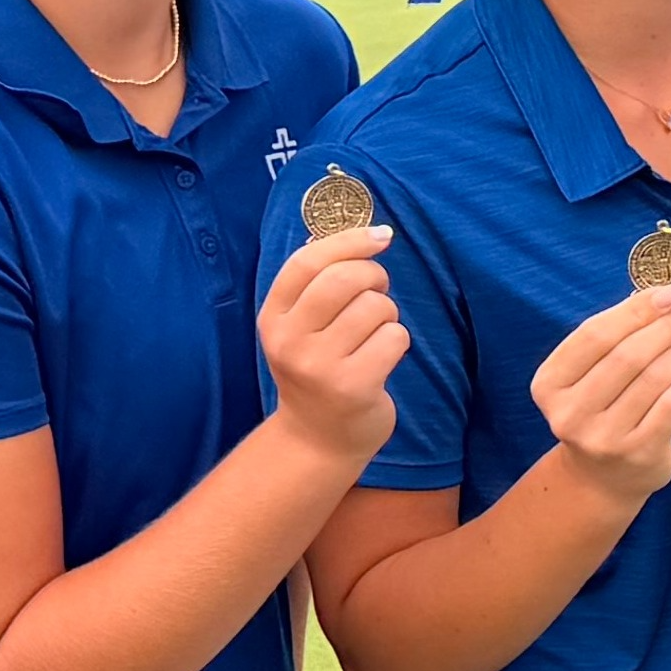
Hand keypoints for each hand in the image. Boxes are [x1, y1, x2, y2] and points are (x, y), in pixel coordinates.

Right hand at [262, 227, 407, 462]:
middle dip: (375, 276)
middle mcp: (289, 340)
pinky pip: (394, 337)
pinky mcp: (353, 386)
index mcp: (273, 317)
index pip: (307, 262)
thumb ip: (320, 283)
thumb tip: (367, 233)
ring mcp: (319, 366)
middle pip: (345, 279)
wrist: (317, 438)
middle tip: (378, 292)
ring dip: (388, 315)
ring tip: (373, 335)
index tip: (380, 236)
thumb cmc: (319, 368)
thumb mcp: (302, 326)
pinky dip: (397, 341)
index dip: (348, 241)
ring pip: (376, 307)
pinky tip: (381, 358)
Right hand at [531, 288, 670, 503]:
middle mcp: (570, 414)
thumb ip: (612, 338)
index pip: (594, 335)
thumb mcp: (587, 376)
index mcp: (549, 385)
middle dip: (664, 327)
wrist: (600, 478)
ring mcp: (603, 438)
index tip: (668, 293)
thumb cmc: (598, 410)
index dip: (635, 310)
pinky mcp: (639, 454)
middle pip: (626, 355)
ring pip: (653, 378)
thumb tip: (659, 298)